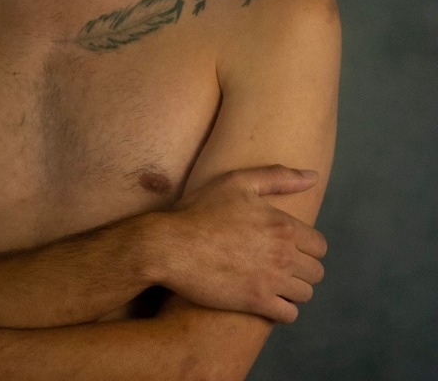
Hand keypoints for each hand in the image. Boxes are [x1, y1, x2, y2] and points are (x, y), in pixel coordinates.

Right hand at [164, 165, 326, 322]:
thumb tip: (313, 176)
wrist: (171, 245)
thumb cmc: (201, 209)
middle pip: (316, 272)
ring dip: (293, 288)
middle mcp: (283, 254)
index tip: (289, 245)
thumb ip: (278, 177)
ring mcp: (271, 281)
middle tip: (279, 263)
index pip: (320, 246)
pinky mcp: (256, 302)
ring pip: (305, 294)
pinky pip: (289, 314)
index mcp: (283, 225)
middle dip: (302, 268)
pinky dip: (283, 308)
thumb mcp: (237, 182)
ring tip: (273, 280)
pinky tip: (266, 297)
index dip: (307, 246)